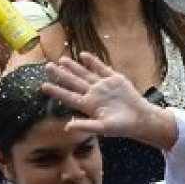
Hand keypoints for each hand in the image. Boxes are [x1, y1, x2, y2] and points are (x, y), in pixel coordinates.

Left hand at [41, 53, 173, 144]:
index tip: (43, 86)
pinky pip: (101, 68)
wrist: (141, 119)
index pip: (68, 96)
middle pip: (74, 82)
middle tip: (47, 66)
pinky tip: (83, 55)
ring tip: (62, 59)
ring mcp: (103, 85)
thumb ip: (85, 126)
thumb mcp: (103, 128)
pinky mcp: (114, 79)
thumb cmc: (121, 127)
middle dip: (61, 74)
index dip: (56, 91)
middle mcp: (93, 94)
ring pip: (85, 73)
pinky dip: (93, 62)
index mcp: (88, 105)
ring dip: (74, 66)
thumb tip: (67, 127)